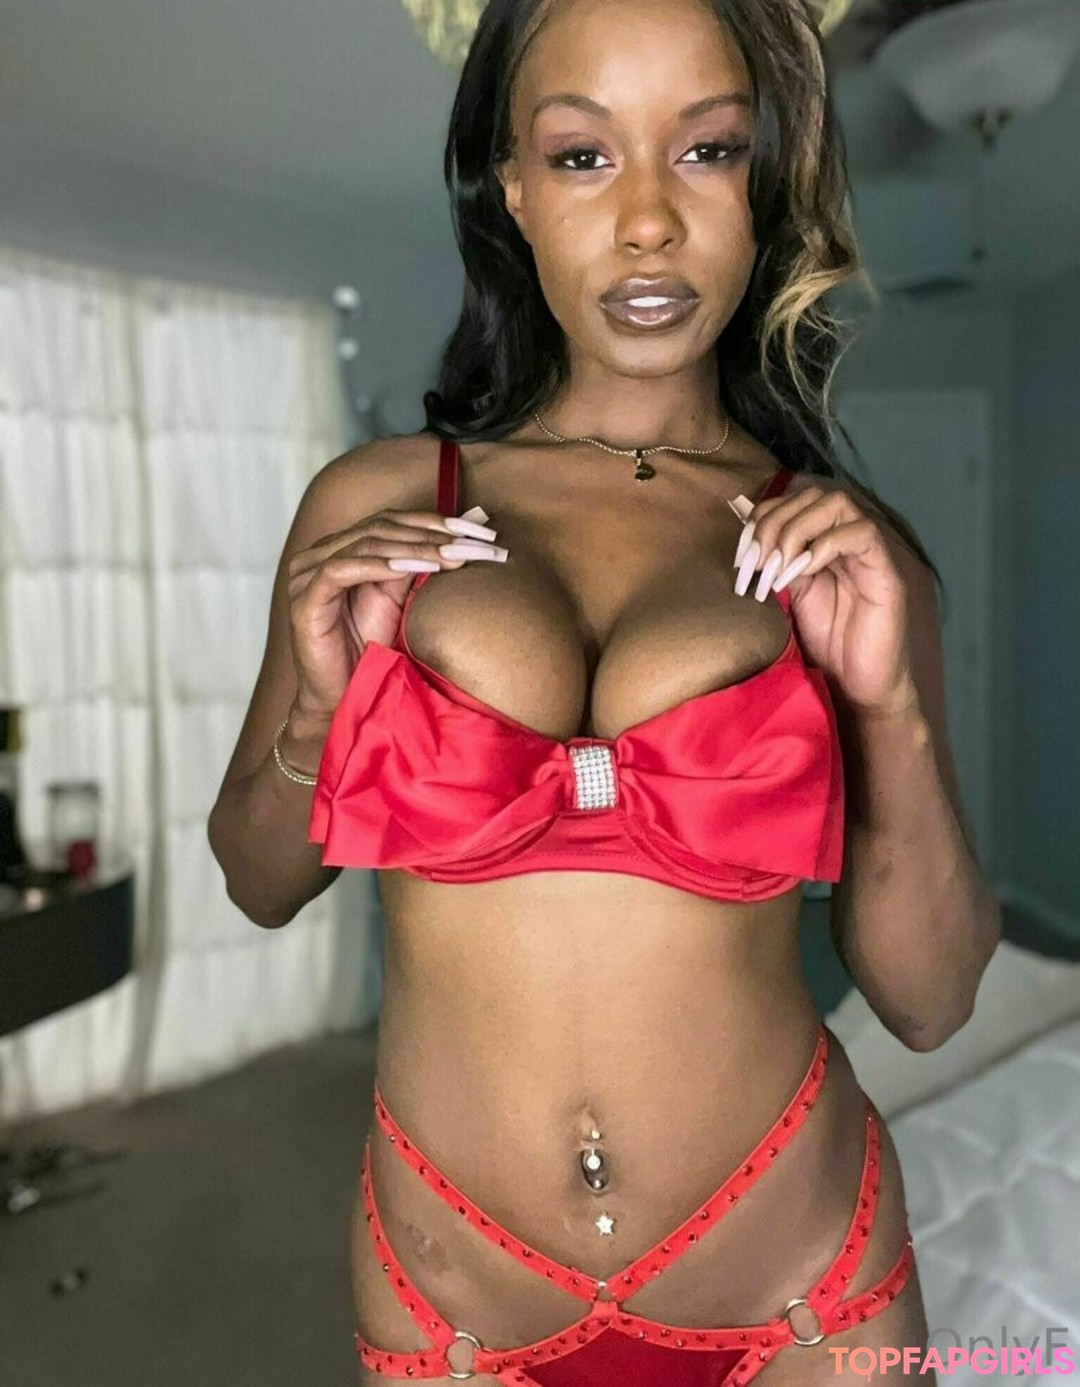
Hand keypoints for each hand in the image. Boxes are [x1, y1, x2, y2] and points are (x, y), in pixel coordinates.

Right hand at [286, 504, 506, 719]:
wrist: (344, 696)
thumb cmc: (369, 650)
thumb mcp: (400, 598)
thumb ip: (420, 561)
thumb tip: (465, 528)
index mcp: (341, 548)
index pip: (390, 521)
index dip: (433, 521)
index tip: (477, 530)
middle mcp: (319, 555)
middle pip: (381, 528)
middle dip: (431, 535)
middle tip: (471, 543)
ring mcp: (307, 575)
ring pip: (366, 544)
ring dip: (413, 548)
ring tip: (451, 555)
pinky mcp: (304, 601)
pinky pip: (341, 571)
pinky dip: (379, 566)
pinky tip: (413, 568)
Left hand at [728, 480, 918, 717]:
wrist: (856, 685)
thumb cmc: (824, 644)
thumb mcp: (788, 596)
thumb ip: (774, 565)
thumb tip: (746, 542)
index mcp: (820, 542)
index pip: (792, 502)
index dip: (762, 517)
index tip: (742, 554)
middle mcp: (844, 539)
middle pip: (812, 496)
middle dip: (775, 523)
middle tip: (757, 562)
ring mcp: (867, 552)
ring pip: (838, 504)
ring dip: (797, 530)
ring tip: (778, 568)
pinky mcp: (885, 572)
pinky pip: (862, 534)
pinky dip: (827, 544)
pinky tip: (804, 571)